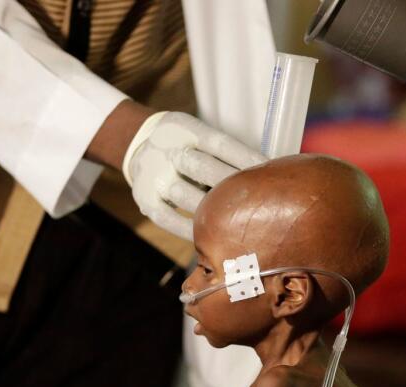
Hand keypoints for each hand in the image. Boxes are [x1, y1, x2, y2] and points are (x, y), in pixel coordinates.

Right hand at [122, 112, 265, 239]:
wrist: (137, 145)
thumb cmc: (185, 144)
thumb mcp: (198, 134)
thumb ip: (224, 153)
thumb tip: (264, 175)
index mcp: (184, 129)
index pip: (220, 144)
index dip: (246, 158)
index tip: (268, 171)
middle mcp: (166, 151)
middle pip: (203, 168)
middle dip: (233, 185)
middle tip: (260, 200)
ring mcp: (153, 177)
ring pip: (187, 197)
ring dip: (216, 211)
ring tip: (242, 223)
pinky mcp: (146, 201)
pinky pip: (170, 220)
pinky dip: (192, 229)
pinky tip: (214, 236)